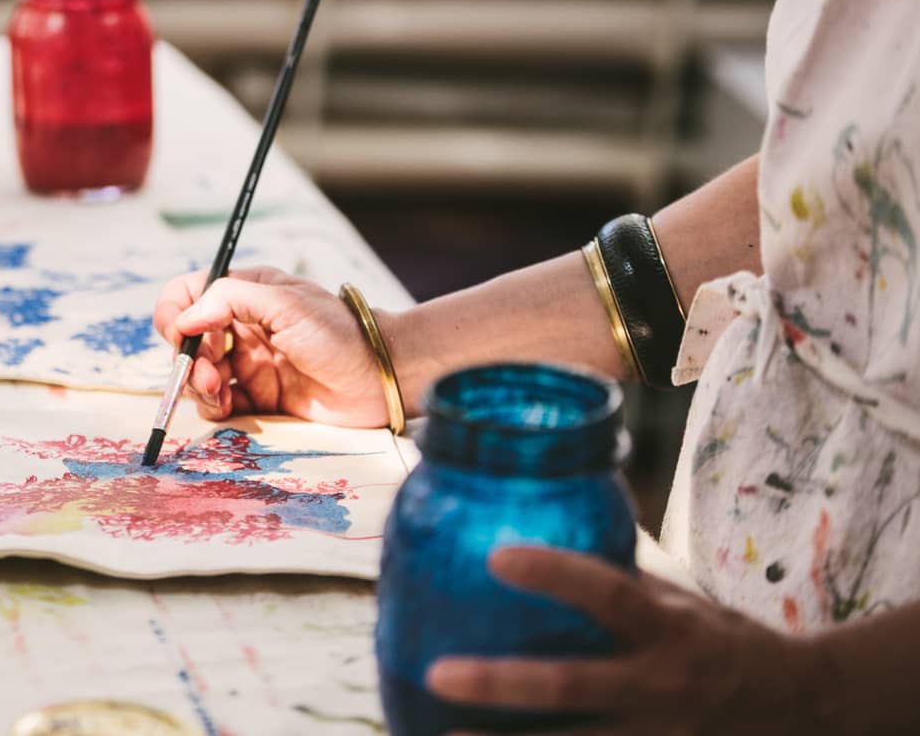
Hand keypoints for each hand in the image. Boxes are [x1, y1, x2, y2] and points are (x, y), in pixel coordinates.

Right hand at [151, 266, 386, 426]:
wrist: (378, 380)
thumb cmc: (339, 333)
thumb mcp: (285, 303)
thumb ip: (230, 300)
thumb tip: (185, 319)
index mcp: (245, 294)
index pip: (189, 294)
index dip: (174, 312)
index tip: (180, 333)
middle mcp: (241, 328)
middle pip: (188, 341)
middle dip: (188, 358)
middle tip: (209, 373)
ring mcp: (247, 365)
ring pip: (198, 375)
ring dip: (198, 385)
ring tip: (218, 392)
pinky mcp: (257, 399)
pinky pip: (218, 405)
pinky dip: (213, 407)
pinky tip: (227, 407)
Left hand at [425, 547, 837, 735]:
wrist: (805, 708)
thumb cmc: (722, 641)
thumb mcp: (681, 602)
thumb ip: (620, 583)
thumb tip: (546, 533)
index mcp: (669, 630)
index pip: (608, 594)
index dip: (554, 574)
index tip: (495, 557)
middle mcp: (661, 687)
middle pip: (572, 688)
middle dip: (502, 684)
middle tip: (437, 673)